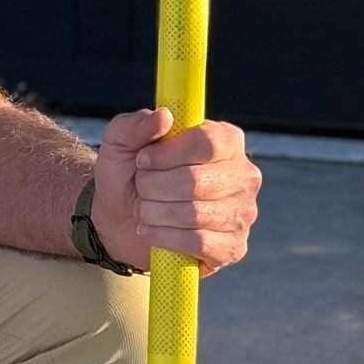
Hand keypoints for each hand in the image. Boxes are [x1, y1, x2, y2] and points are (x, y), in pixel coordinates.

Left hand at [92, 107, 261, 275]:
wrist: (120, 219)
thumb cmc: (128, 174)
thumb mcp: (120, 142)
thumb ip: (135, 124)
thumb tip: (164, 117)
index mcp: (226, 141)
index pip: (207, 143)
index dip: (167, 154)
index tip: (143, 160)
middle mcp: (243, 175)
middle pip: (195, 181)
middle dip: (153, 187)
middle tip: (141, 188)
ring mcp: (242, 213)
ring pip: (195, 214)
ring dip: (154, 213)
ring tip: (144, 209)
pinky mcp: (233, 246)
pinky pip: (199, 243)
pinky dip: (165, 237)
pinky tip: (152, 232)